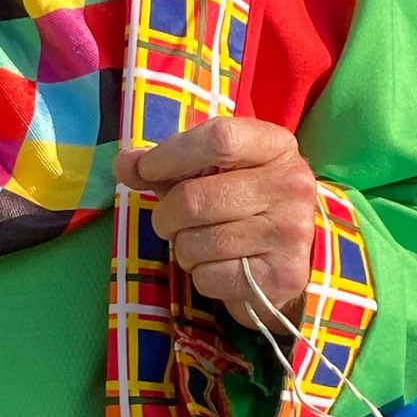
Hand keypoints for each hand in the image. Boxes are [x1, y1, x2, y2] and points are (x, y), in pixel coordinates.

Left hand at [113, 117, 316, 330]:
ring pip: (195, 242)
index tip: (146, 170)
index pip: (218, 138)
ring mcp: (291, 232)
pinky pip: (208, 277)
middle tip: (172, 221)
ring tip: (203, 243)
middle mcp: (292, 185)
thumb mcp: (208, 173)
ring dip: (183, 248)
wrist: (288, 257)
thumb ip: (163, 166)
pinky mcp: (282, 275)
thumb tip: (124, 165)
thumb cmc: (240, 204)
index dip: (170, 155)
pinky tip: (223, 267)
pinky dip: (201, 276)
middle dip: (166, 216)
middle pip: (193, 199)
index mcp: (276, 146)